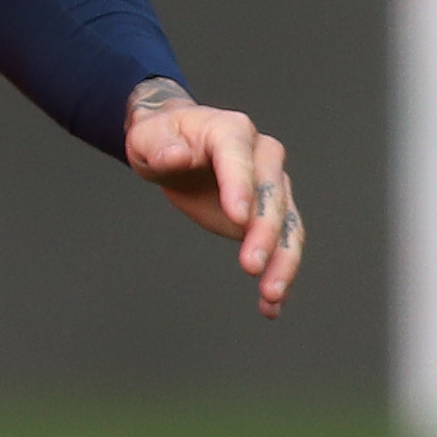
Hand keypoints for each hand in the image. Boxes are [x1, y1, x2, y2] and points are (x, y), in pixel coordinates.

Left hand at [125, 78, 304, 316]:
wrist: (176, 145)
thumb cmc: (161, 138)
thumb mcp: (148, 138)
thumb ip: (160, 146)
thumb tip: (176, 156)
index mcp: (231, 130)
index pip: (239, 158)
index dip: (241, 186)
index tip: (238, 218)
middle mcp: (262, 155)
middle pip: (271, 194)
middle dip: (265, 231)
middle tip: (251, 266)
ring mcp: (271, 185)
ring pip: (288, 223)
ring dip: (283, 260)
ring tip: (271, 295)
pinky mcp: (270, 214)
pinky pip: (283, 243)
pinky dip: (279, 272)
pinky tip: (270, 306)